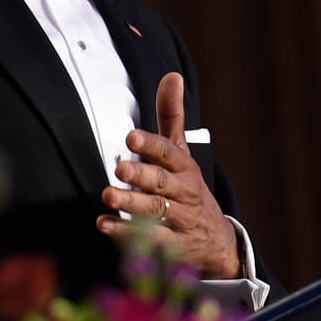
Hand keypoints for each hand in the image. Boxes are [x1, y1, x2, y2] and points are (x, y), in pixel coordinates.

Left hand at [96, 72, 240, 278]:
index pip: (169, 153)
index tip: (131, 136)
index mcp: (185, 167)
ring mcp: (179, 220)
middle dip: (141, 175)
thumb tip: (172, 76)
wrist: (216, 241)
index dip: (151, 144)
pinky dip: (126, 232)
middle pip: (162, 183)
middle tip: (119, 168)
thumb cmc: (188, 187)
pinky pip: (150, 239)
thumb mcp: (182, 153)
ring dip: (131, 204)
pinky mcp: (172, 245)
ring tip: (108, 196)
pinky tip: (105, 224)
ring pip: (156, 211)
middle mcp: (184, 192)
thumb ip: (172, 116)